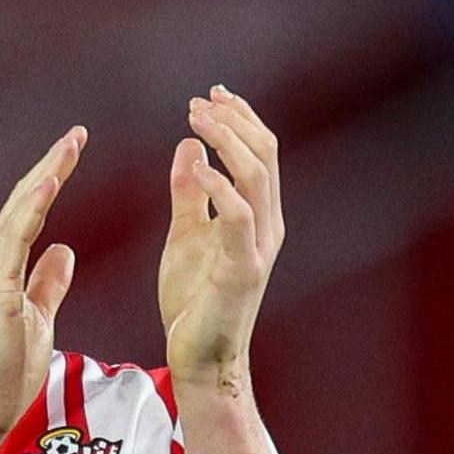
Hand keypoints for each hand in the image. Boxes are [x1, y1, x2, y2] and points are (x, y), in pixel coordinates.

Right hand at [0, 126, 85, 443]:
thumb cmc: (4, 374)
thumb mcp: (38, 317)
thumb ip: (49, 282)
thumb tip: (65, 250)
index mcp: (0, 268)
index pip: (28, 213)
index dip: (50, 179)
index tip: (72, 151)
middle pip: (23, 201)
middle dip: (51, 164)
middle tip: (77, 133)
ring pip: (19, 210)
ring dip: (47, 173)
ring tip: (71, 143)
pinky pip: (17, 235)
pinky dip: (34, 204)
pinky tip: (53, 179)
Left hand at [160, 86, 282, 388]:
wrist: (200, 358)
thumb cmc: (194, 301)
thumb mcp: (186, 236)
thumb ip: (190, 194)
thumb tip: (190, 147)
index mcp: (258, 216)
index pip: (260, 153)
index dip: (239, 119)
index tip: (210, 95)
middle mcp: (267, 225)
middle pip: (264, 155)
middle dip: (233, 121)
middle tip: (199, 101)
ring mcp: (259, 247)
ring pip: (257, 176)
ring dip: (227, 141)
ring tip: (197, 119)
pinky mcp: (244, 269)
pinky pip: (238, 216)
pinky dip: (220, 185)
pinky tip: (197, 165)